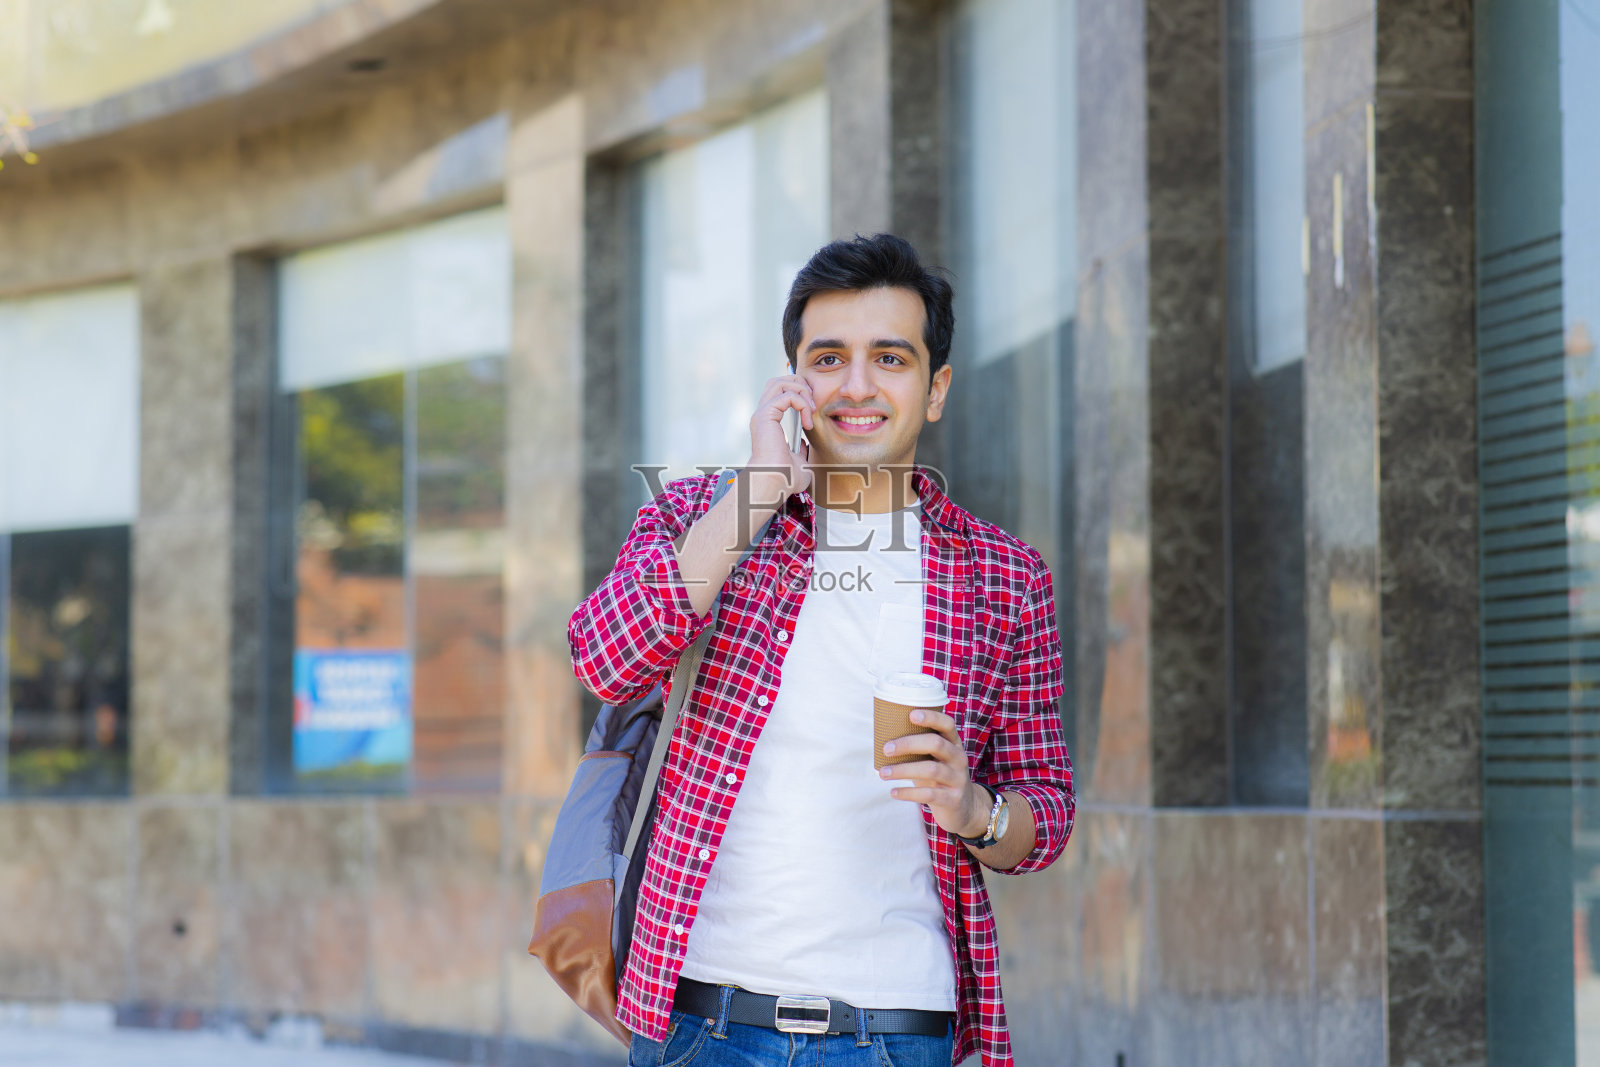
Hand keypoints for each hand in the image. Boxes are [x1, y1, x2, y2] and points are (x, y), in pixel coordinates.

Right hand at [748, 374, 814, 498]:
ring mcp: (762, 413)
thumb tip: (803, 443)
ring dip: (801, 392)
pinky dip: (802, 403)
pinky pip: (787, 395)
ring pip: (780, 382)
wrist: (775, 482)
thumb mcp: (798, 461)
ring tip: (810, 410)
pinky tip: (807, 422)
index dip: (799, 395)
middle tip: (812, 406)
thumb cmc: (785, 479)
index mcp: (768, 422)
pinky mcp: (765, 415)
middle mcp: (762, 415)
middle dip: (800, 386)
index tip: (812, 415)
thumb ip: (800, 449)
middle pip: (778, 381)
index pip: (780, 393)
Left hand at [878, 706, 987, 837]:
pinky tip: (893, 792)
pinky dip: (908, 793)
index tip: (911, 715)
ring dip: (903, 770)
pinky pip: (929, 794)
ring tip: (883, 773)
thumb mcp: (935, 759)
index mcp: (954, 744)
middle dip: (908, 744)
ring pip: (931, 770)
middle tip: (886, 748)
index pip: (947, 724)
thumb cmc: (940, 777)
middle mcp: (959, 758)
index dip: (931, 717)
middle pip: (936, 744)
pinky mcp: (953, 799)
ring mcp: (958, 779)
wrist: (964, 808)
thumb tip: (882, 738)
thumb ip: (918, 748)